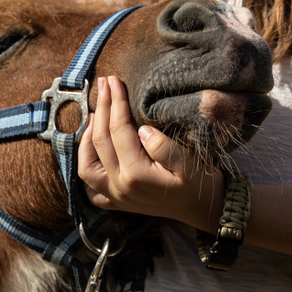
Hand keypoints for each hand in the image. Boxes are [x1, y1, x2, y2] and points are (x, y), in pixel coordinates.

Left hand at [78, 75, 222, 230]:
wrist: (206, 211)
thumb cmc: (201, 184)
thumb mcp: (190, 164)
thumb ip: (165, 147)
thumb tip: (142, 130)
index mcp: (137, 174)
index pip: (119, 130)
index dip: (116, 102)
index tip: (115, 80)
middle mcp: (120, 187)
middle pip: (100, 141)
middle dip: (102, 108)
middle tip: (104, 84)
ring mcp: (116, 198)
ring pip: (86, 165)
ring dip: (87, 137)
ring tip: (95, 112)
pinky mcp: (117, 203)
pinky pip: (90, 188)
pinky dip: (87, 166)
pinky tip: (91, 148)